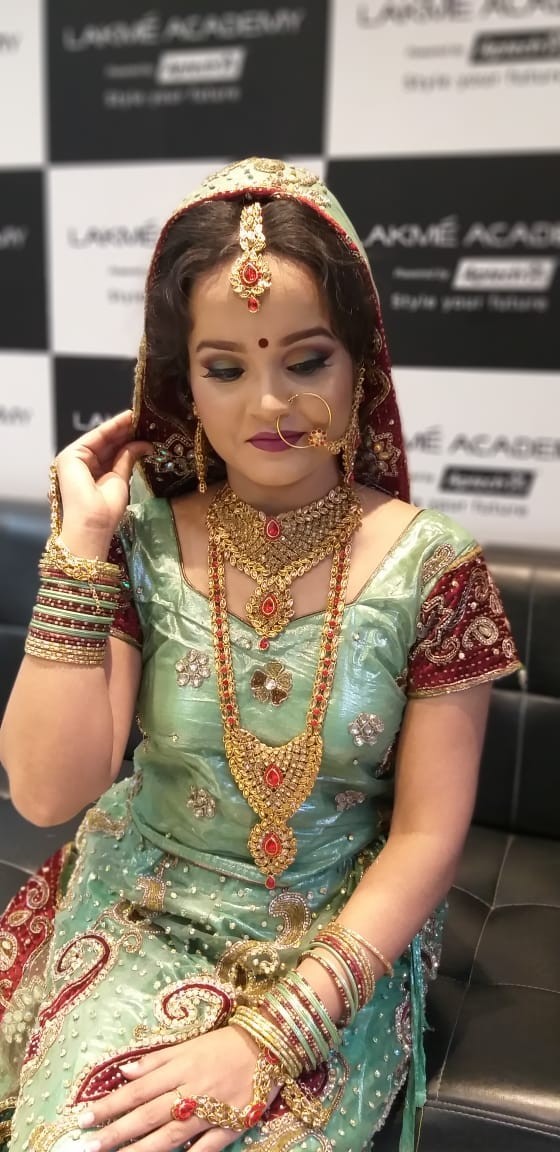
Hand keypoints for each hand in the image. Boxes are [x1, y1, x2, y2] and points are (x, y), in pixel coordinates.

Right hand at [55, 411, 151, 549]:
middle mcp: (81, 465)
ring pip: (101, 438)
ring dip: (120, 427)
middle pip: (106, 444)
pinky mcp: (70, 455)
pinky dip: (111, 427)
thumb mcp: (121, 479)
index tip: (144, 429)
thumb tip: (144, 444)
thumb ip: (127, 459)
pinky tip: (127, 419)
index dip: (126, 439)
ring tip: (139, 416)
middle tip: (145, 419)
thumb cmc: (106, 511)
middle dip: (125, 431)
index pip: (110, 452)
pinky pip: (95, 437)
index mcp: (92, 474)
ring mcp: (74, 459)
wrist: (92, 523)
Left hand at [76, 1026, 278, 1151]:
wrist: (269, 1043)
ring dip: (141, 1150)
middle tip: (88, 1145)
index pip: (136, 1089)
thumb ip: (156, 1059)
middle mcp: (191, 1089)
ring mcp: (211, 1110)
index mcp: (179, 1066)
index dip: (109, 1104)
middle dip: (116, 1131)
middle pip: (148, 1114)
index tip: (82, 1117)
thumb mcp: (188, 1044)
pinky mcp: (232, 1125)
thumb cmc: (224, 1044)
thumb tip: (124, 1071)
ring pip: (170, 1135)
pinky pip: (206, 1147)